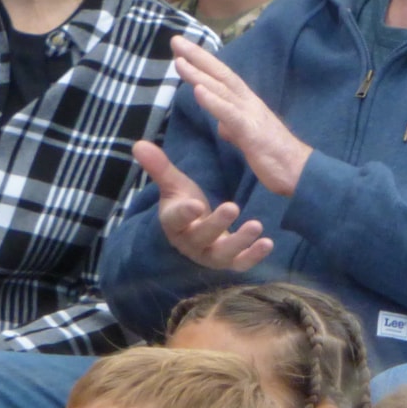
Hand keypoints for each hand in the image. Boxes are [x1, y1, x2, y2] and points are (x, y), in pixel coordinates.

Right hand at [133, 140, 272, 272]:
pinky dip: (254, 256)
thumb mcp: (174, 185)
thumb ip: (159, 167)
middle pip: (201, 236)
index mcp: (174, 223)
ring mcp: (210, 255)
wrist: (195, 232)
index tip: (195, 204)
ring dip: (239, 242)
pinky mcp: (228, 262)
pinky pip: (240, 263)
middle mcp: (190, 243)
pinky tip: (268, 243)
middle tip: (232, 207)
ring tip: (257, 225)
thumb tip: (138, 144)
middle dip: (217, 224)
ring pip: (222, 254)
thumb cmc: (185, 204)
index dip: (185, 213)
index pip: (176, 219)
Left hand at [169, 36, 312, 196]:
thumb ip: (234, 129)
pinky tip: (198, 90)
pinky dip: (213, 101)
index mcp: (247, 104)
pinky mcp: (252, 131)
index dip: (203, 62)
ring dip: (200, 74)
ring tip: (179, 60)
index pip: (222, 78)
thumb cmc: (275, 156)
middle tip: (176, 40)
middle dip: (197, 56)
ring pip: (222, 89)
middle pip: (220, 74)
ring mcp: (251, 115)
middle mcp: (249, 102)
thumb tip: (222, 125)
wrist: (299, 171)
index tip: (182, 49)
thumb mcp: (249, 140)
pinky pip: (230, 114)